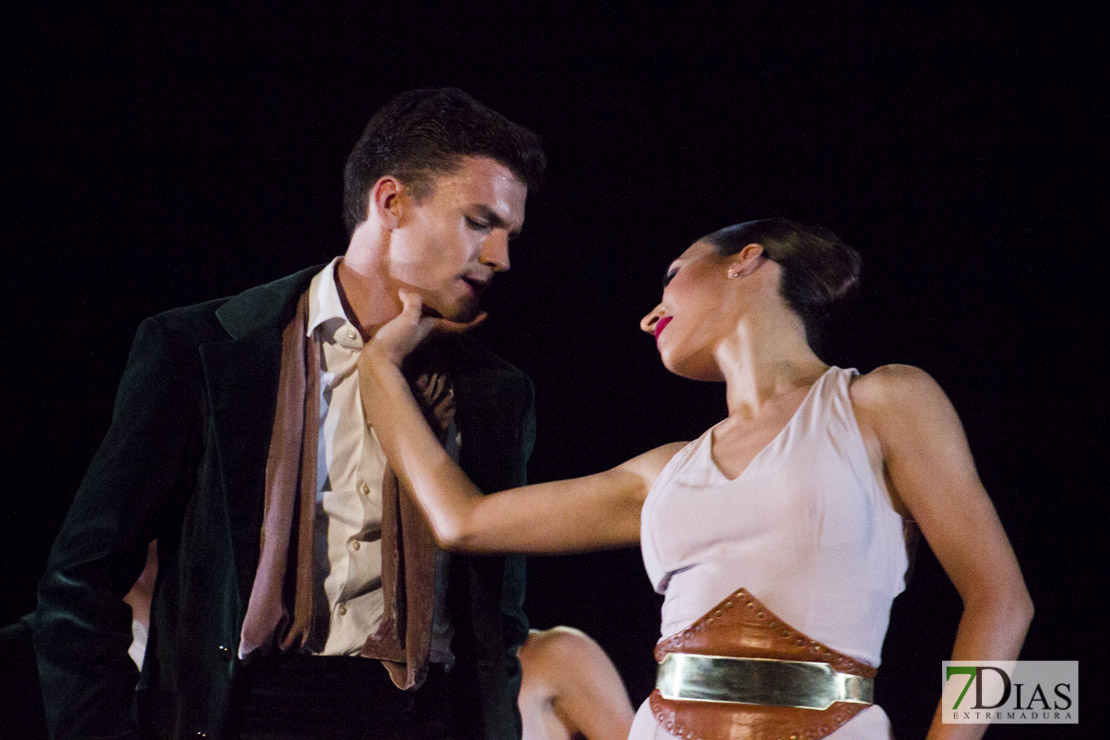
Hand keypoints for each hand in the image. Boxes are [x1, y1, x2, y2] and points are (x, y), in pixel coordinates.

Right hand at [364, 290, 485, 366]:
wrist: (379, 360)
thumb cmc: (398, 340)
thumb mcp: (408, 319)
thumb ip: (413, 303)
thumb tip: (407, 292)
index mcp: (436, 329)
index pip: (461, 326)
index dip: (475, 322)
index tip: (486, 315)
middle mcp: (431, 334)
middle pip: (451, 326)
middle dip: (460, 317)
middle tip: (466, 304)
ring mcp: (419, 337)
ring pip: (435, 325)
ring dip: (441, 316)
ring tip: (441, 303)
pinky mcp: (406, 337)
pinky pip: (419, 322)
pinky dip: (422, 314)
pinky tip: (415, 309)